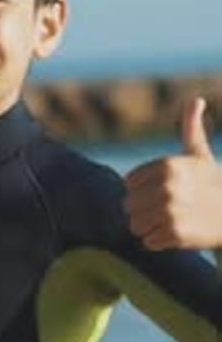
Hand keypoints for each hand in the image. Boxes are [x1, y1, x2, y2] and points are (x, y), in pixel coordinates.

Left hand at [124, 97, 221, 249]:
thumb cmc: (212, 184)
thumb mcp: (200, 155)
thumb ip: (191, 128)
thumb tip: (196, 100)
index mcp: (167, 165)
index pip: (129, 184)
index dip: (144, 190)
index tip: (165, 191)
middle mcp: (167, 186)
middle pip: (129, 205)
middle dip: (145, 210)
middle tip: (169, 209)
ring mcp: (170, 210)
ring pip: (135, 225)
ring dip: (150, 227)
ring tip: (171, 221)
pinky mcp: (175, 233)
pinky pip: (148, 241)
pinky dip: (159, 242)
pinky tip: (177, 234)